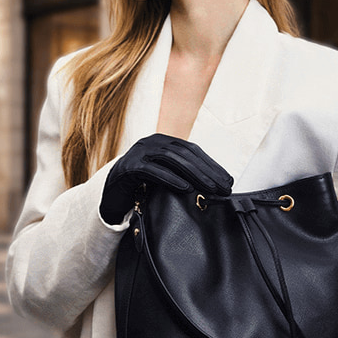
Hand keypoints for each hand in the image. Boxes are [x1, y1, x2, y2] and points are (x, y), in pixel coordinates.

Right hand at [98, 134, 232, 223]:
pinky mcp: (129, 167)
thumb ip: (183, 173)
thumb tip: (215, 183)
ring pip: (171, 159)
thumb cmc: (141, 187)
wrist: (109, 196)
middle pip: (184, 153)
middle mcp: (151, 142)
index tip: (227, 180)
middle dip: (207, 170)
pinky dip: (171, 179)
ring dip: (194, 174)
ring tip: (210, 188)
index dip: (211, 164)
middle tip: (224, 187)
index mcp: (162, 141)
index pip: (192, 150)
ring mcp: (139, 152)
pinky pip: (153, 171)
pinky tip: (186, 188)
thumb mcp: (164, 176)